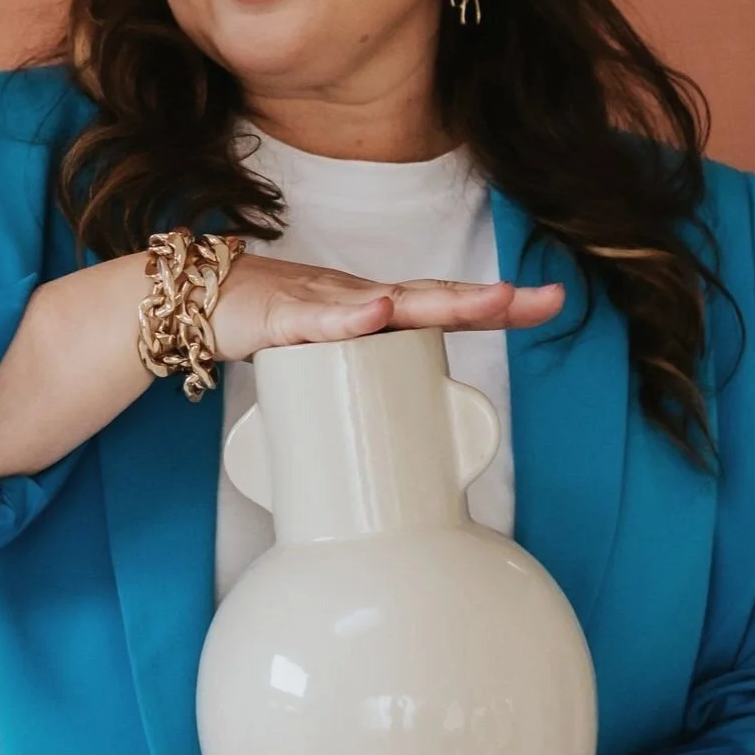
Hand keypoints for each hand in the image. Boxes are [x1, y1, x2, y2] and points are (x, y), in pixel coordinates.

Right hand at [214, 254, 564, 361]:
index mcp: (381, 314)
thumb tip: (414, 456)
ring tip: (488, 301)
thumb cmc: (278, 329)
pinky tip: (374, 315)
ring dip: (437, 302)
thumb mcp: (335, 366)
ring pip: (387, 302)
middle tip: (532, 298)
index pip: (447, 303)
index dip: (498, 304)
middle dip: (485, 300)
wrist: (203, 302)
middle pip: (433, 298)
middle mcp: (363, 300)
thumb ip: (371, 396)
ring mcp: (326, 304)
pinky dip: (346, 318)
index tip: (551, 301)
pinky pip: (317, 318)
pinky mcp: (283, 317)